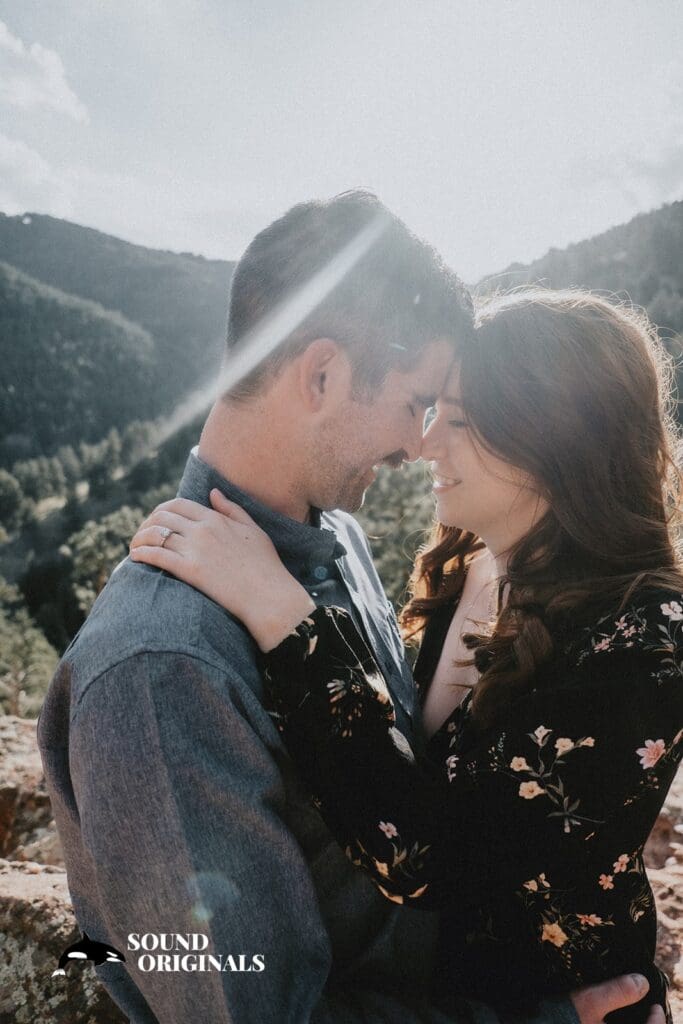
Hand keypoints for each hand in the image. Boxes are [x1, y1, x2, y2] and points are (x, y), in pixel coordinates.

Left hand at [129, 491, 314, 649]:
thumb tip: (213, 492)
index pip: (178, 504)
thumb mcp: (253, 530)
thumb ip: (232, 509)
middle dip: (146, 523)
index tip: (156, 521)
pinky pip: (157, 555)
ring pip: (155, 534)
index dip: (161, 510)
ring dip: (139, 538)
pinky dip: (141, 553)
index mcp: (216, 519)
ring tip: (135, 547)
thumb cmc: (266, 566)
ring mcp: (196, 549)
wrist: (269, 596)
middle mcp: (203, 530)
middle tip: (142, 535)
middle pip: (162, 516)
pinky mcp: (190, 571)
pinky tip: (135, 558)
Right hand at [571, 974, 663, 1022]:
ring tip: (625, 1012)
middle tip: (645, 1011)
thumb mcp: (591, 1001)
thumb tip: (641, 983)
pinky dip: (611, 1023)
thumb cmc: (562, 1018)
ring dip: (626, 1022)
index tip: (655, 1006)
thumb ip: (618, 992)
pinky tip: (605, 1018)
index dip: (656, 1021)